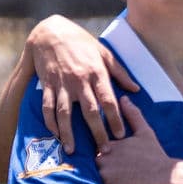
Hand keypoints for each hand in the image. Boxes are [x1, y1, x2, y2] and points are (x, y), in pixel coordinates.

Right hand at [29, 16, 138, 152]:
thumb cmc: (81, 42)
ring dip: (68, 133)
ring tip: (71, 150)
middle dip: (97, 132)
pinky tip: (55, 134)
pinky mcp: (47, 85)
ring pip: (65, 113)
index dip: (115, 118)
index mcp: (96, 72)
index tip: (121, 135)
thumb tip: (135, 90)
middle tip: (103, 151)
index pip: (108, 100)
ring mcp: (62, 83)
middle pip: (90, 111)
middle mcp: (79, 80)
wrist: (51, 32)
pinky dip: (50, 122)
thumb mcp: (103, 52)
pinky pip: (48, 106)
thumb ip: (120, 72)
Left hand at [95, 97, 178, 183]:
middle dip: (93, 171)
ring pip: (90, 181)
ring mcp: (105, 177)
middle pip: (89, 166)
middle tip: (99, 176)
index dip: (97, 157)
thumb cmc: (155, 155)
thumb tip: (124, 98)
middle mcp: (103, 160)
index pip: (93, 150)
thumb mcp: (145, 132)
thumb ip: (133, 115)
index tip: (103, 162)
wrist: (166, 177)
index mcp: (108, 145)